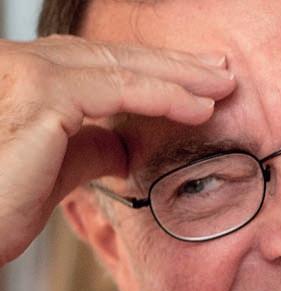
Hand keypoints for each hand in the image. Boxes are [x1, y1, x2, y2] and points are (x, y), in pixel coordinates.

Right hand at [0, 35, 234, 264]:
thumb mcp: (58, 172)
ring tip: (223, 86)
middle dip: (175, 66)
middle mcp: (26, 64)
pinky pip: (119, 89)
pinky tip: (199, 107)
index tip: (196, 85)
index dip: (154, 74)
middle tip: (220, 72)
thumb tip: (124, 143)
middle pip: (117, 58)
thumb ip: (90, 150)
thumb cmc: (0, 206)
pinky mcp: (41, 96)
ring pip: (123, 67)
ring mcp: (30, 73)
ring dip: (180, 77)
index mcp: (30, 80)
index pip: (103, 68)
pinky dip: (164, 95)